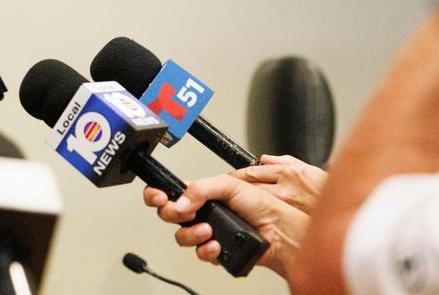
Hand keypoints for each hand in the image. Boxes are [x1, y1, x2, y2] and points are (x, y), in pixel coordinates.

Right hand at [143, 174, 309, 279]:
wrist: (281, 233)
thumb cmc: (264, 206)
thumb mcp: (230, 185)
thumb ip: (200, 189)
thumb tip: (179, 202)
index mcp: (202, 193)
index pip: (170, 191)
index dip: (158, 194)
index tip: (158, 196)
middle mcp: (202, 212)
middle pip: (170, 215)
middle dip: (172, 214)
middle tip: (185, 213)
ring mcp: (208, 232)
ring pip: (182, 237)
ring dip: (192, 234)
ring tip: (208, 230)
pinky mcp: (216, 251)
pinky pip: (200, 254)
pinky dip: (206, 250)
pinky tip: (217, 244)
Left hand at [232, 154, 328, 213]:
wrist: (348, 212)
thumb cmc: (330, 192)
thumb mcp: (309, 170)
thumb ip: (284, 162)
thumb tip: (264, 159)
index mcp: (290, 174)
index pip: (253, 172)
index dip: (239, 175)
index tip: (231, 177)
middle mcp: (286, 190)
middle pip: (251, 186)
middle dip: (239, 187)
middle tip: (231, 191)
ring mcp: (286, 207)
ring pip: (257, 201)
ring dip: (247, 201)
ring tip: (242, 204)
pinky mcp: (289, 221)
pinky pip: (268, 217)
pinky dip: (260, 216)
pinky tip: (257, 218)